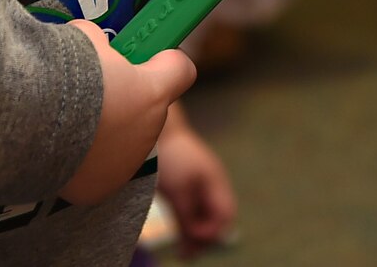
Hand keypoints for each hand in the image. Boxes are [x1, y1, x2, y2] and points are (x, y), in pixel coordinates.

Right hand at [60, 21, 196, 204]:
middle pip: (147, 109)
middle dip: (126, 98)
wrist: (28, 123)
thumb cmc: (62, 74)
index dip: (164, 60)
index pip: (182, 70)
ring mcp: (124, 165)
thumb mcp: (85, 40)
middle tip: (92, 88)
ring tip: (68, 118)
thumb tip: (94, 47)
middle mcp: (147, 133)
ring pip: (124, 140)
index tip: (145, 56)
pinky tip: (59, 143)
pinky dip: (84, 156)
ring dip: (106, 129)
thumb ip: (100, 45)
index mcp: (152, 94)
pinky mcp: (99, 188)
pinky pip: (99, 167)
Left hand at [156, 103, 236, 256]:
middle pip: (216, 218)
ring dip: (194, 234)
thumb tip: (197, 238)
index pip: (225, 215)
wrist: (151, 123)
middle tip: (184, 254)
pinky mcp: (182, 184)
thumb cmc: (169, 156)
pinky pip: (190, 210)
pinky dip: (185, 224)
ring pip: (202, 215)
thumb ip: (189, 215)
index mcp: (215, 182)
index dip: (211, 230)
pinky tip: (177, 235)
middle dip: (203, 238)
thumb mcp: (179, 190)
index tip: (190, 234)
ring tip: (181, 253)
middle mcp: (210, 184)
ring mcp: (197, 183)